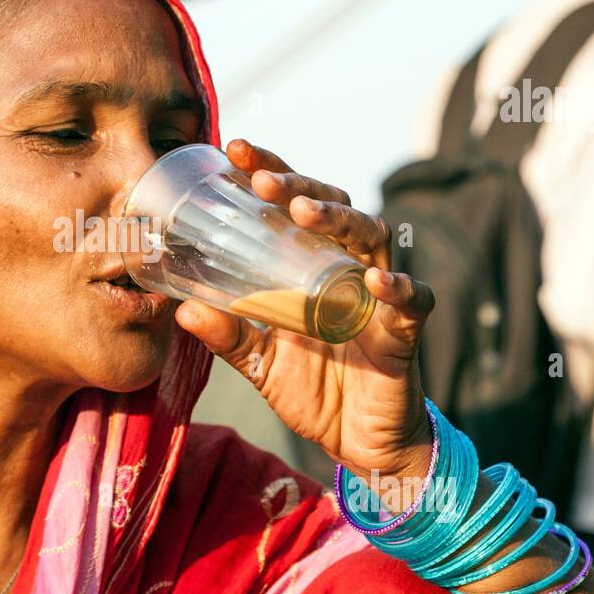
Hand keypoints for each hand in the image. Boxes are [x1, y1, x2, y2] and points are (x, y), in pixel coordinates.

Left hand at [174, 139, 434, 489]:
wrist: (358, 443)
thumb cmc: (312, 388)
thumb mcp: (258, 362)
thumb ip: (226, 335)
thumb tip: (181, 312)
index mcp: (310, 263)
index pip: (292, 203)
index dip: (269, 172)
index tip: (233, 150)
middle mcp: (346, 266)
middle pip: (333, 206)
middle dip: (299, 185)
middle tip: (262, 180)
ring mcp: (378, 294)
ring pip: (372, 236)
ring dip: (340, 219)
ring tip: (306, 212)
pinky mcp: (404, 330)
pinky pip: (412, 299)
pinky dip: (396, 286)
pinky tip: (374, 278)